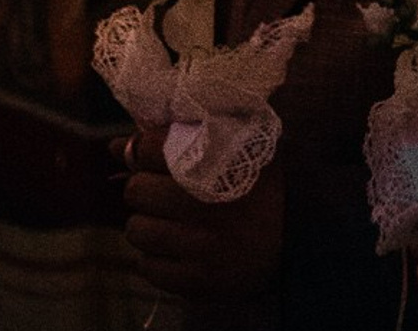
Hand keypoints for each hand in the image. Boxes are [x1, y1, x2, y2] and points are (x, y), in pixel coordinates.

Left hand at [120, 127, 284, 301]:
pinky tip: (178, 250)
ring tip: (171, 224)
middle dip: (146, 189)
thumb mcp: (239, 145)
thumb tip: (118, 145)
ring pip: (136, 230)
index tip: (148, 158)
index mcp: (214, 160)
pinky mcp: (195, 280)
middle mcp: (201, 201)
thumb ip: (183, 136)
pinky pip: (147, 267)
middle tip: (165, 194)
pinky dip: (156, 259)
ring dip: (149, 225)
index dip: (142, 151)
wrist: (299, 237)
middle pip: (136, 190)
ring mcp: (197, 245)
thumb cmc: (263, 185)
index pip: (149, 147)